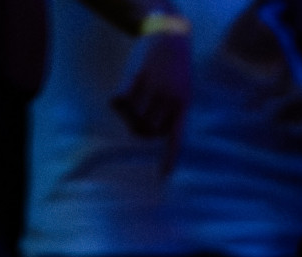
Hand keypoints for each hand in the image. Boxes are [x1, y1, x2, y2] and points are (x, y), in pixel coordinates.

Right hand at [111, 27, 192, 173]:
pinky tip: (119, 94)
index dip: (169, 157)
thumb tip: (145, 133)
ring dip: (127, 116)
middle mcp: (169, 98)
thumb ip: (170, 113)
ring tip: (129, 103)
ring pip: (134, 117)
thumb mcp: (182, 90)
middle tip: (135, 119)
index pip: (176, 137)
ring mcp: (154, 87)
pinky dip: (117, 101)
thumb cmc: (175, 67)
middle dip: (140, 129)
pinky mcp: (138, 76)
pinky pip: (121, 100)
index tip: (164, 177)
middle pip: (149, 131)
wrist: (170, 34)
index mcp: (183, 105)